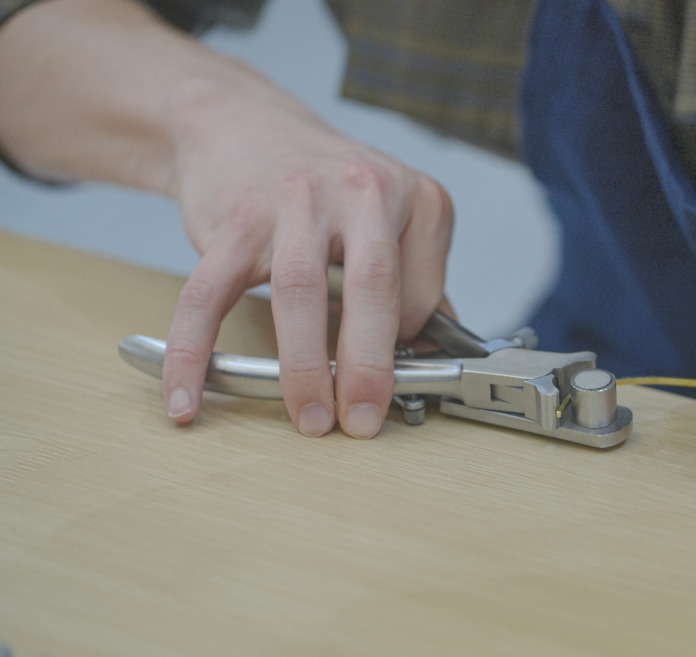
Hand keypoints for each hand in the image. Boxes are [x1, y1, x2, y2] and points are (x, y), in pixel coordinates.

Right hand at [161, 75, 451, 437]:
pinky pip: (209, 298)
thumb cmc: (327, 186)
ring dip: (304, 367)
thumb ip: (416, 279)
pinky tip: (190, 401)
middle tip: (362, 423)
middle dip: (368, 367)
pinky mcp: (232, 221)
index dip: (404, 345)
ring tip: (310, 418)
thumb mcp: (392, 218)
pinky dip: (195, 355)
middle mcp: (360, 191)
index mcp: (414, 197)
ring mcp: (293, 201)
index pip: (420, 292)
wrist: (242, 124)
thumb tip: (435, 351)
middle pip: (371, 288)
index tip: (386, 379)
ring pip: (298, 294)